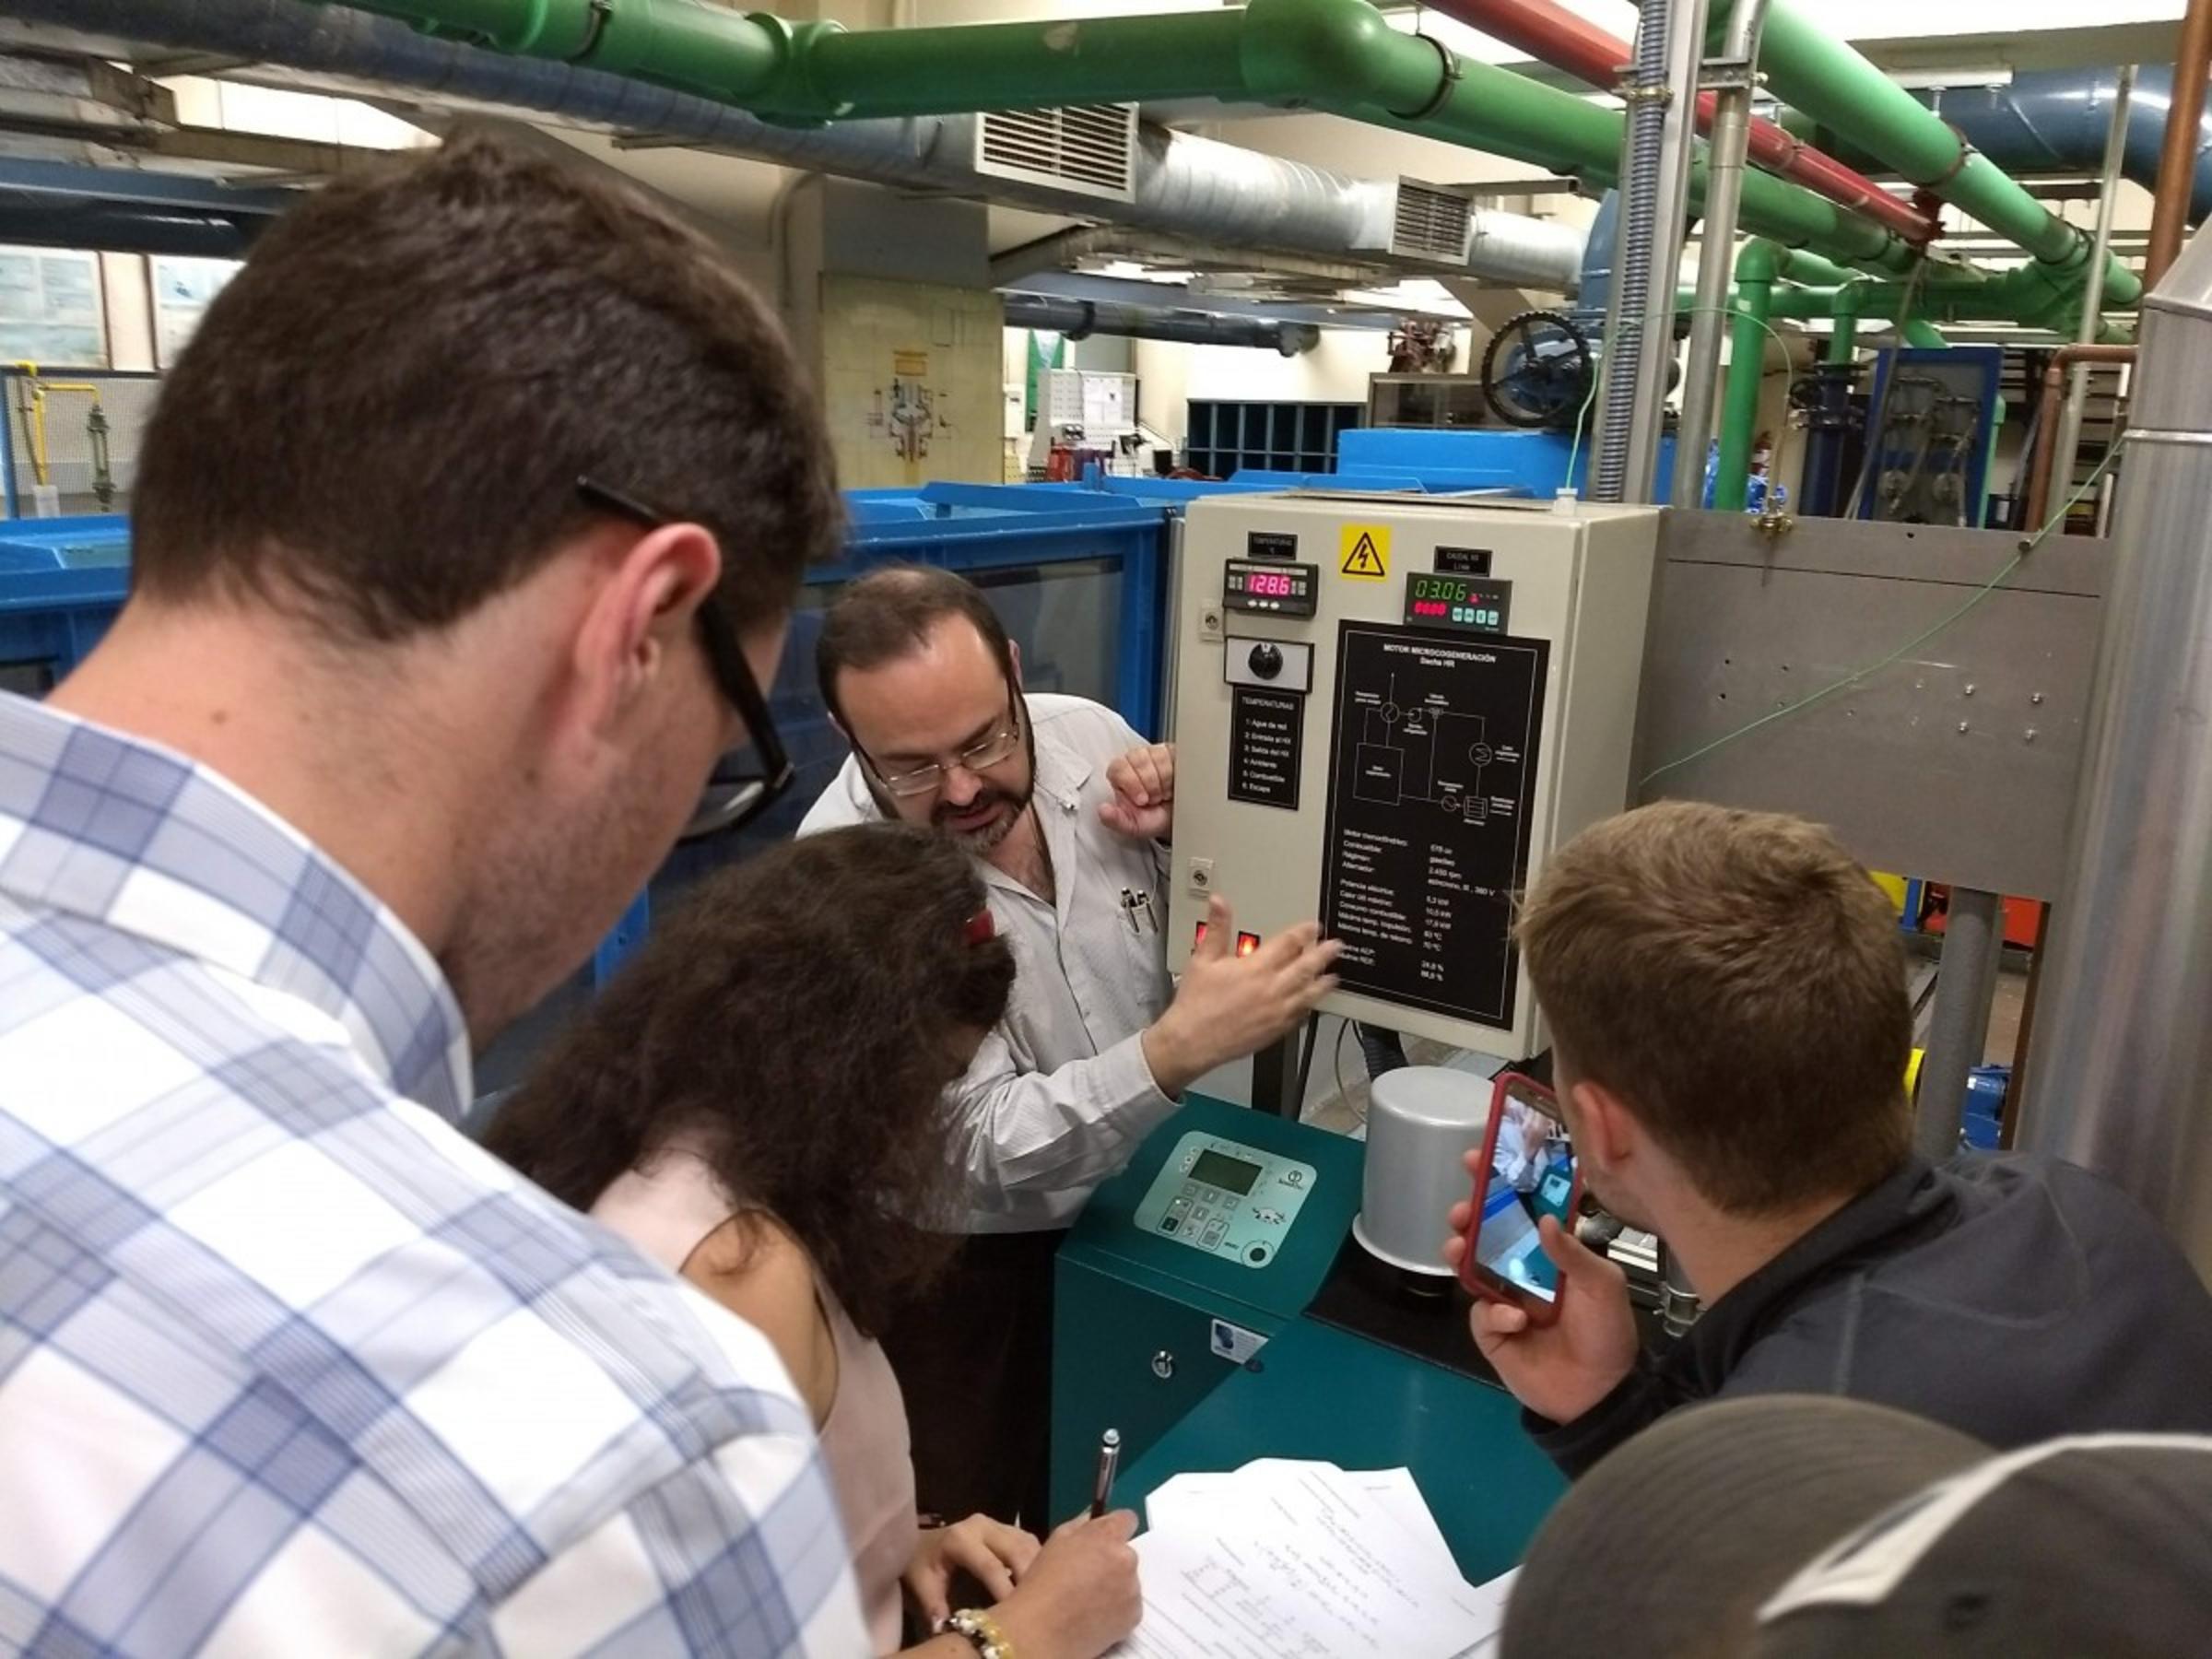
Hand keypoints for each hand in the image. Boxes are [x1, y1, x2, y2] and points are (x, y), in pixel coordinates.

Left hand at [905, 1514, 1041, 1632]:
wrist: (923, 1544)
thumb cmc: (923, 1565)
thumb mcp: (921, 1584)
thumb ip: (933, 1605)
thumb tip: (945, 1629)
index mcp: (961, 1538)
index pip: (989, 1565)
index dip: (1004, 1589)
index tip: (1017, 1613)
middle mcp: (983, 1525)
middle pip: (1016, 1551)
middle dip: (1030, 1578)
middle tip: (1040, 1605)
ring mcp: (999, 1524)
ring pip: (1028, 1545)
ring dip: (1040, 1569)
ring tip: (1046, 1596)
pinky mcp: (1010, 1529)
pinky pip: (1031, 1544)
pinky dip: (1041, 1562)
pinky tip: (1044, 1582)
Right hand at [988, 1510, 1141, 1658]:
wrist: (1042, 1630)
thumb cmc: (1043, 1583)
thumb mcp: (1057, 1541)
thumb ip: (1082, 1525)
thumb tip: (1095, 1520)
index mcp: (1107, 1537)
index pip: (1127, 1519)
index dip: (1116, 1528)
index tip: (1107, 1540)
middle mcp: (1126, 1559)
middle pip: (1126, 1554)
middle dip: (1112, 1562)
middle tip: (1088, 1577)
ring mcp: (1133, 1589)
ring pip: (1128, 1581)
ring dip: (1115, 1586)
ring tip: (1088, 1600)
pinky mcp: (1134, 1615)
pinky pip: (1129, 1606)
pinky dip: (1117, 1609)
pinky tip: (1094, 1615)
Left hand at [1100, 743, 1174, 840]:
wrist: (1176, 818)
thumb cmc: (1152, 818)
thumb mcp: (1133, 826)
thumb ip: (1115, 820)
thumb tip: (1102, 810)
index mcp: (1119, 776)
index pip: (1118, 767)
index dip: (1131, 783)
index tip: (1142, 800)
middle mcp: (1133, 761)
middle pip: (1137, 759)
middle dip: (1149, 783)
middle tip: (1153, 799)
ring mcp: (1152, 755)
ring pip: (1156, 757)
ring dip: (1163, 780)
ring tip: (1163, 793)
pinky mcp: (1170, 753)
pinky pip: (1171, 757)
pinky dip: (1173, 775)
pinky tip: (1172, 785)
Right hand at [1143, 895, 1339, 1096]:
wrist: (1192, 1041)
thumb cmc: (1196, 1002)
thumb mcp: (1203, 959)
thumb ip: (1216, 928)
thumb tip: (1219, 902)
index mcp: (1256, 968)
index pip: (1288, 944)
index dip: (1303, 932)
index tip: (1313, 926)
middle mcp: (1272, 989)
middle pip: (1306, 967)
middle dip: (1323, 954)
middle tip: (1337, 946)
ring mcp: (1277, 1012)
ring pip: (1309, 993)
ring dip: (1323, 982)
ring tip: (1333, 976)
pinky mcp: (1276, 1031)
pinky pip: (1300, 1016)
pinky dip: (1309, 1007)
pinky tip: (1312, 1003)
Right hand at [1443, 1156, 1638, 1424]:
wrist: (1600, 1395)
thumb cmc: (1608, 1335)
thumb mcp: (1604, 1285)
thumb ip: (1574, 1253)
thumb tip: (1544, 1220)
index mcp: (1554, 1252)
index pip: (1525, 1208)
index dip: (1504, 1182)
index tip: (1481, 1159)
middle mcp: (1526, 1269)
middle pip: (1488, 1231)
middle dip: (1470, 1214)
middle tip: (1463, 1209)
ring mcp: (1505, 1299)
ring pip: (1471, 1265)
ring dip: (1462, 1250)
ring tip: (1459, 1246)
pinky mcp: (1492, 1332)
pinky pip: (1481, 1313)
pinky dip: (1493, 1312)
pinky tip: (1515, 1320)